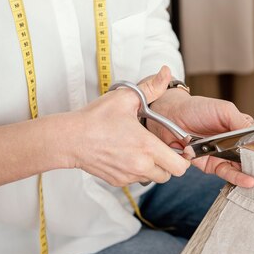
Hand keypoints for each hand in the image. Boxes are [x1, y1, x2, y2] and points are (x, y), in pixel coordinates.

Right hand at [59, 69, 189, 186]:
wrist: (70, 139)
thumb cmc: (96, 118)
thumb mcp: (125, 98)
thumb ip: (151, 87)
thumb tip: (166, 72)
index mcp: (147, 147)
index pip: (180, 166)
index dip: (182, 157)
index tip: (177, 146)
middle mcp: (140, 166)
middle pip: (169, 175)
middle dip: (169, 163)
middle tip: (160, 148)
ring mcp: (129, 176)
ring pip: (153, 178)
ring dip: (154, 167)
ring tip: (143, 150)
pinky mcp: (118, 181)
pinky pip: (136, 180)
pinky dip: (137, 170)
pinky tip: (128, 154)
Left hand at [147, 68, 253, 187]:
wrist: (170, 116)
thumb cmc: (197, 108)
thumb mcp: (223, 109)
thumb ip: (240, 121)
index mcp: (239, 126)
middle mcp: (233, 142)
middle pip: (251, 155)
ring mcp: (222, 154)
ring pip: (240, 167)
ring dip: (250, 173)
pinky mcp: (211, 165)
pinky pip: (226, 173)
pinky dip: (237, 177)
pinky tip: (247, 180)